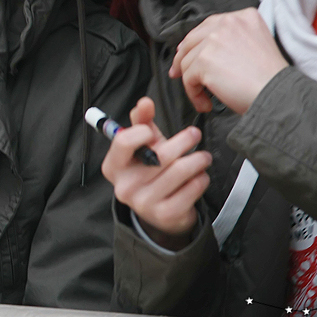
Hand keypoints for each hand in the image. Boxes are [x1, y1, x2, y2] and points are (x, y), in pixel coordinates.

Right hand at [101, 97, 211, 249]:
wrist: (159, 212)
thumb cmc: (150, 171)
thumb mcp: (142, 147)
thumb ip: (141, 122)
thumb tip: (144, 102)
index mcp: (113, 167)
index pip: (124, 141)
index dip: (142, 131)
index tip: (153, 132)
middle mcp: (125, 187)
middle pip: (160, 154)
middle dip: (184, 140)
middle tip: (194, 134)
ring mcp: (145, 203)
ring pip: (181, 170)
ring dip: (198, 159)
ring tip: (203, 156)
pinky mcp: (166, 214)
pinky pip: (192, 187)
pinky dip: (201, 178)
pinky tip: (199, 176)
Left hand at [169, 8, 287, 114]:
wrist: (277, 94)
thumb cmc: (269, 77)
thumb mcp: (256, 43)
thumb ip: (231, 39)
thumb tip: (198, 49)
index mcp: (242, 17)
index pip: (207, 27)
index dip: (194, 43)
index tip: (187, 55)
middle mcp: (227, 23)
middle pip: (191, 41)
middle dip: (182, 60)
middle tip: (179, 74)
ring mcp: (214, 40)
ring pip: (187, 62)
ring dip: (192, 82)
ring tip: (204, 97)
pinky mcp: (204, 60)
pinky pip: (187, 79)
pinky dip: (193, 94)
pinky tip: (205, 103)